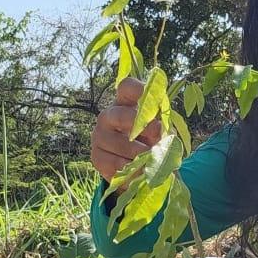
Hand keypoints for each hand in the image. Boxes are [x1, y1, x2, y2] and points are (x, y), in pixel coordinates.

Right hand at [90, 77, 163, 194]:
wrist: (137, 167)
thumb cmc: (150, 140)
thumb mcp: (160, 130)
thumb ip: (161, 126)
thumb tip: (158, 129)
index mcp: (125, 102)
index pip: (127, 87)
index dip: (140, 90)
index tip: (154, 100)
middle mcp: (108, 116)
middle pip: (120, 115)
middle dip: (141, 126)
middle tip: (157, 136)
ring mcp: (99, 136)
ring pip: (121, 143)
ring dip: (142, 153)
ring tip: (153, 158)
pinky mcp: (96, 157)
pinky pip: (116, 164)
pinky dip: (132, 168)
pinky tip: (141, 169)